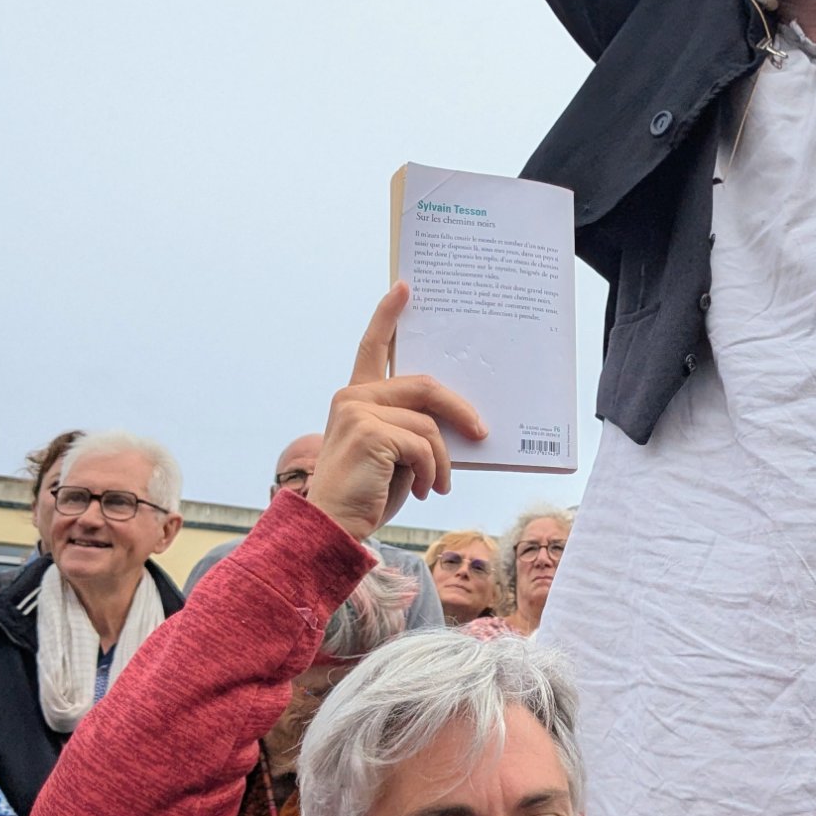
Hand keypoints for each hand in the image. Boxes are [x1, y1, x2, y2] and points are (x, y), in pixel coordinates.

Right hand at [307, 284, 484, 541]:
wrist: (334, 527)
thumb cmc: (367, 494)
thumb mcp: (395, 454)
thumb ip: (413, 426)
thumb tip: (460, 420)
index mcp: (356, 398)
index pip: (373, 347)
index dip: (388, 315)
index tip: (405, 287)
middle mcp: (353, 398)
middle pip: (425, 386)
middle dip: (459, 410)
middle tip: (481, 432)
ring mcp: (358, 412)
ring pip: (428, 423)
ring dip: (440, 460)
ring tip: (434, 485)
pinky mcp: (370, 431)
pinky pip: (423, 445)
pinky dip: (430, 471)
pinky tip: (420, 490)